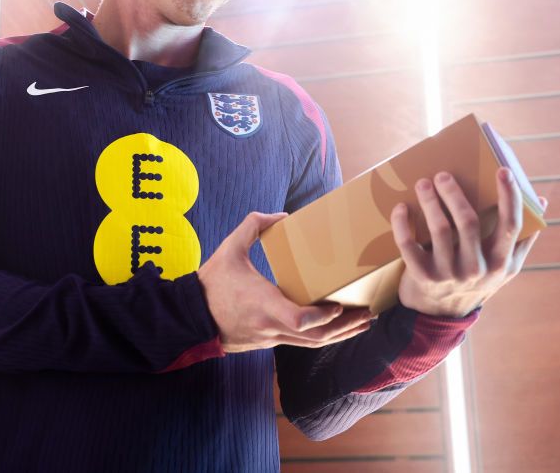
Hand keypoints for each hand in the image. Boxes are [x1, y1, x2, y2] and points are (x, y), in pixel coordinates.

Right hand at [197, 211, 374, 352]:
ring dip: (339, 335)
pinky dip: (321, 336)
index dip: (323, 317)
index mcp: (263, 304)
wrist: (191, 316)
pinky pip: (301, 343)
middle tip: (367, 313)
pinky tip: (333, 327)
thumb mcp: (229, 248)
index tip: (338, 305)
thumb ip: (253, 226)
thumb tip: (281, 215)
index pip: (300, 321)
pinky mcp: (268, 342)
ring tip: (360, 322)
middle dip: (345, 328)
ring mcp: (270, 338)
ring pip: (311, 344)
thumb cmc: (211, 283)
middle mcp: (270, 325)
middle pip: (316, 337)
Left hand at [391, 168, 547, 317]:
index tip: (503, 171)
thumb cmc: (477, 280)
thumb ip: (522, 236)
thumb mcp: (505, 267)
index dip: (509, 197)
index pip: (511, 225)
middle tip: (443, 175)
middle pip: (468, 223)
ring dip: (430, 202)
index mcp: (501, 263)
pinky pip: (409, 246)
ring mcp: (449, 274)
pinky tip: (401, 207)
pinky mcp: (422, 277)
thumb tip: (541, 201)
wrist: (441, 315)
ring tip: (423, 183)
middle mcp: (477, 269)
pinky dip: (403, 224)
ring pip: (440, 230)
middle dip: (455, 194)